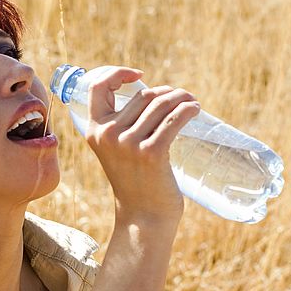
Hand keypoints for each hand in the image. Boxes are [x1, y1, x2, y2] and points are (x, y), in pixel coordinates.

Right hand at [83, 67, 200, 223]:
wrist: (143, 217)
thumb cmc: (135, 182)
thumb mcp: (117, 150)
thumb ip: (122, 125)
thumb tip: (154, 95)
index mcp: (94, 131)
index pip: (99, 86)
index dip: (118, 73)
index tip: (140, 76)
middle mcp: (108, 134)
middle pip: (143, 96)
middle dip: (166, 92)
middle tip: (182, 99)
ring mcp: (129, 144)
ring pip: (161, 104)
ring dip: (181, 98)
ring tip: (192, 103)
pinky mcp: (151, 154)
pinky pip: (174, 120)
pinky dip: (188, 109)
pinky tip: (195, 109)